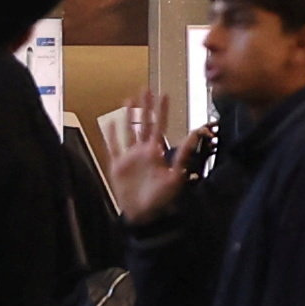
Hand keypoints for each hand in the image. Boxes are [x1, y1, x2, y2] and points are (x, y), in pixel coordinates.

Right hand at [95, 100, 187, 222]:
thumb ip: (183, 154)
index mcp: (156, 152)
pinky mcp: (117, 166)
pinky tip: (110, 123)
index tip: (164, 94)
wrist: (144, 215)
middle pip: (143, 123)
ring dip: (128, 115)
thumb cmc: (162, 199)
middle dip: (145, 106)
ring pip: (128, 130)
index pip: (159, 125)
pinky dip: (111, 135)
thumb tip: (194, 133)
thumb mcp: (175, 176)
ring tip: (128, 99)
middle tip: (145, 89)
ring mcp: (129, 157)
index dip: (161, 110)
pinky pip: (113, 147)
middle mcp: (143, 151)